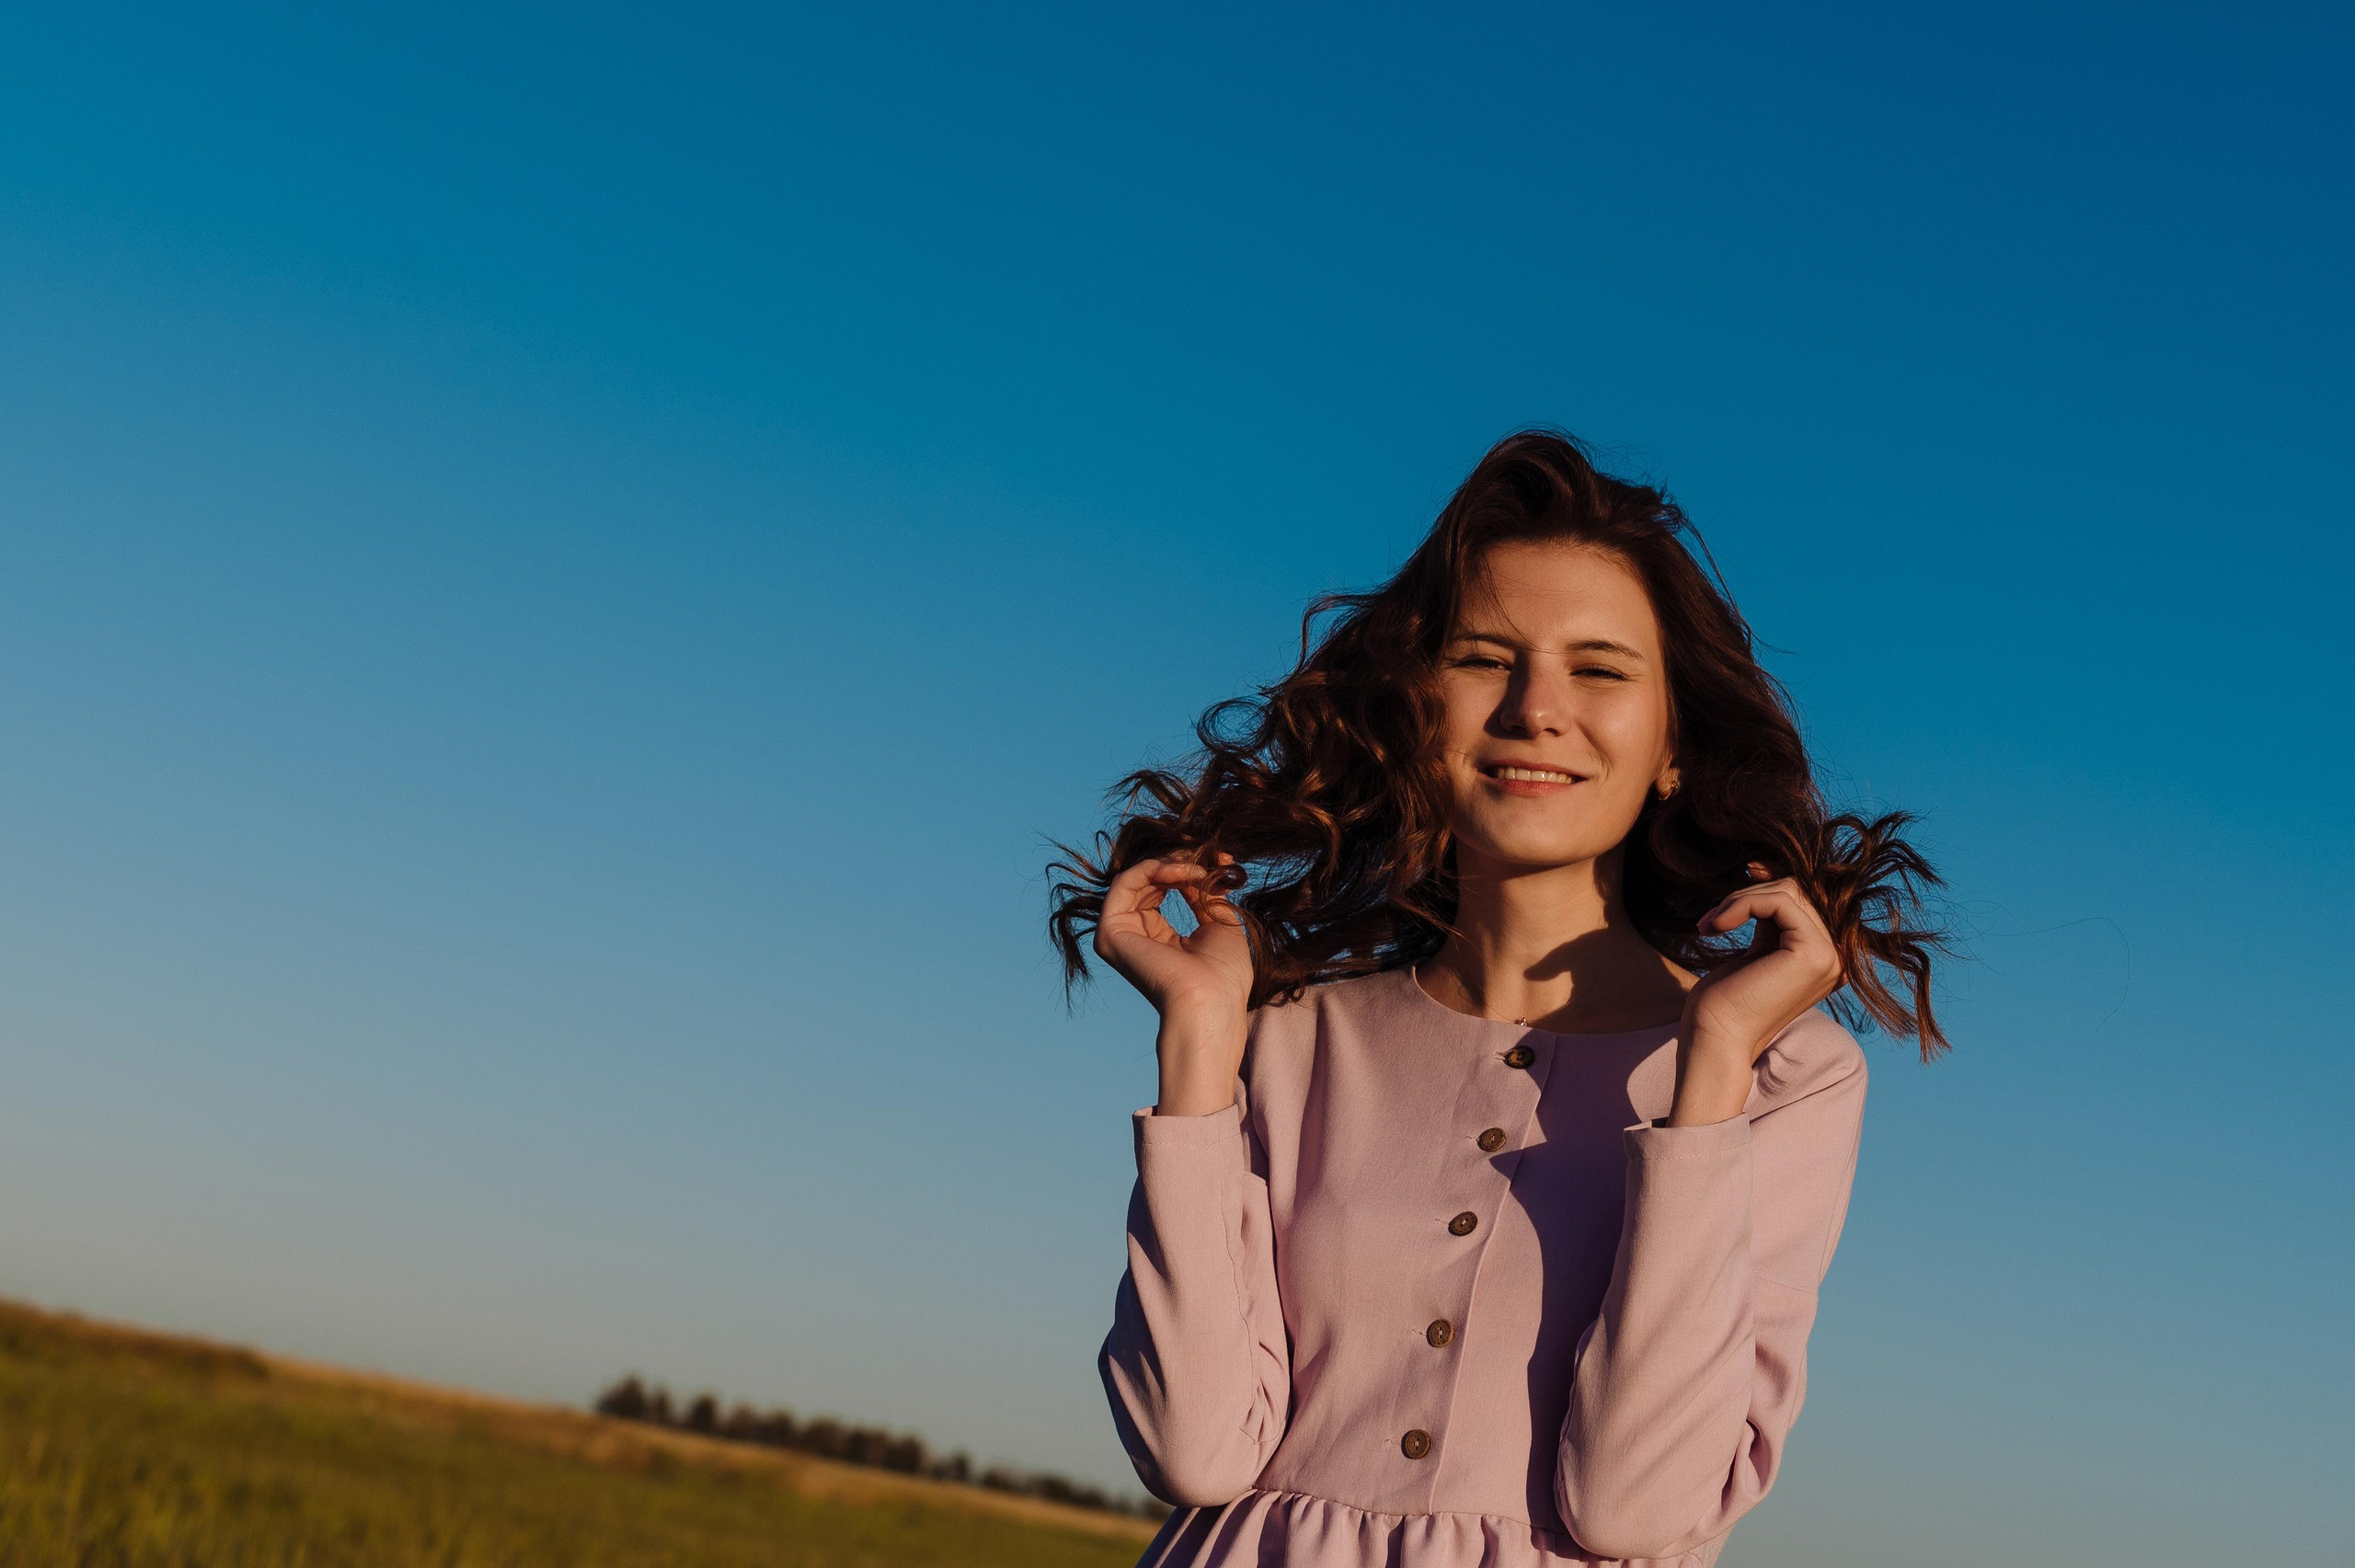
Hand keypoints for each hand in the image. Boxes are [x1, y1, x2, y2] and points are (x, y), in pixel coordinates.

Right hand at [1094, 853, 1252, 1114]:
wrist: (1211, 999)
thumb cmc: (1223, 973)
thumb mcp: (1220, 922)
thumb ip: (1203, 893)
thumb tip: (1196, 868)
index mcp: (1159, 939)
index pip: (1162, 889)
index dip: (1188, 869)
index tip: (1221, 860)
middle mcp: (1135, 936)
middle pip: (1147, 881)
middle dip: (1179, 862)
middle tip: (1206, 857)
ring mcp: (1119, 934)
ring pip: (1135, 878)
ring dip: (1169, 864)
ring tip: (1196, 868)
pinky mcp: (1110, 931)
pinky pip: (1123, 883)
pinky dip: (1152, 869)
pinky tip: (1181, 872)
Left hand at [1668, 863, 1844, 1125]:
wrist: (1715, 1040)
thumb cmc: (1725, 1002)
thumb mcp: (1755, 949)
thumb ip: (1771, 919)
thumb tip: (1767, 871)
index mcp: (1824, 958)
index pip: (1805, 899)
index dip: (1770, 882)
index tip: (1742, 875)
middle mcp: (1836, 958)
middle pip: (1797, 890)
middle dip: (1748, 895)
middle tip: (1711, 921)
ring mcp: (1830, 957)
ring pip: (1787, 891)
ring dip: (1739, 900)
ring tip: (1710, 925)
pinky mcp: (1813, 954)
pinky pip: (1779, 901)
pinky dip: (1740, 905)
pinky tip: (1714, 927)